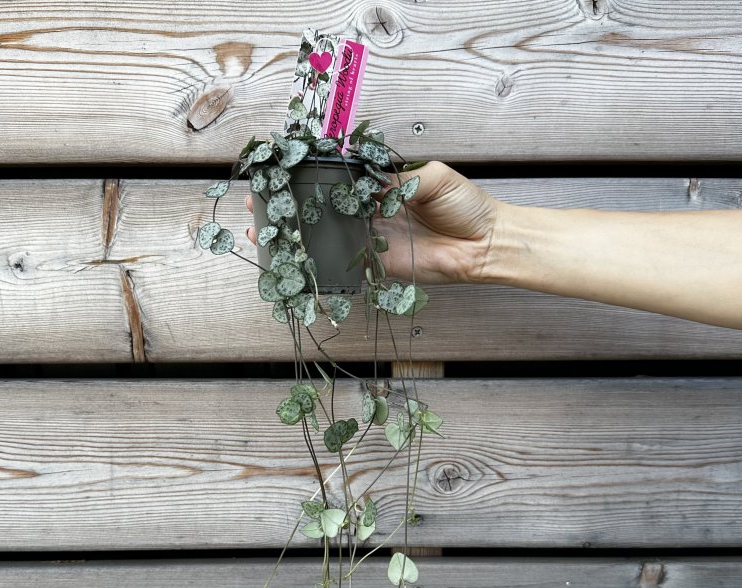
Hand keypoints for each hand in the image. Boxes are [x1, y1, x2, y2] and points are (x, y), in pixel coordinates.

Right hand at [245, 160, 495, 283]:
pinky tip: (295, 258)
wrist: (484, 244)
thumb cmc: (465, 205)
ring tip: (261, 228)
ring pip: (327, 235)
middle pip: (324, 207)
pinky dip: (320, 262)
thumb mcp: (432, 177)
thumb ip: (396, 178)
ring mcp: (371, 238)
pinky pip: (345, 263)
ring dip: (297, 233)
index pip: (340, 178)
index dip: (312, 175)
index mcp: (382, 186)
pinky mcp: (377, 264)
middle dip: (292, 204)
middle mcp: (371, 211)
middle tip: (257, 201)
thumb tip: (365, 180)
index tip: (283, 170)